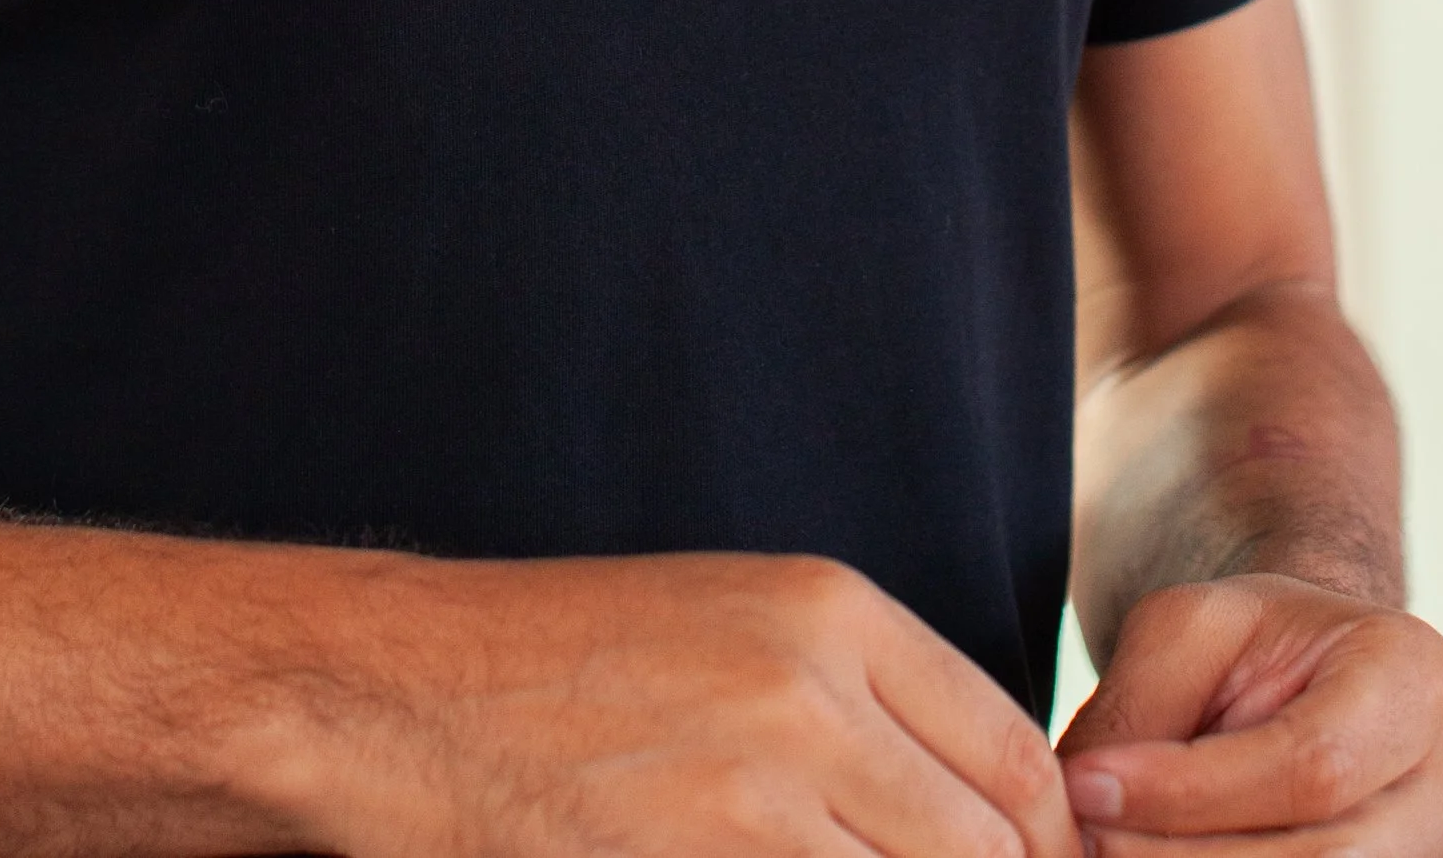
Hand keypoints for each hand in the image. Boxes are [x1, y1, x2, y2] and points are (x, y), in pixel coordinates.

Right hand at [311, 547, 1079, 857]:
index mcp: (830, 609)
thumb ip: (854, 694)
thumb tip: (982, 804)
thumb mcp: (729, 622)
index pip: (1013, 755)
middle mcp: (808, 689)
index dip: (1043, 846)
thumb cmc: (562, 661)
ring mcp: (751, 788)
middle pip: (984, 849)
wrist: (399, 690)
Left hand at [1058, 576, 1442, 853]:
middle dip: (1189, 855)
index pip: (1312, 763)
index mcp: (1418, 678)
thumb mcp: (1187, 630)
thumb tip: (1081, 799)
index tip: (1088, 790)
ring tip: (1112, 850)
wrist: (1316, 671)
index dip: (1193, 792)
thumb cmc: (1255, 640)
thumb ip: (1142, 711)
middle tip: (1088, 840)